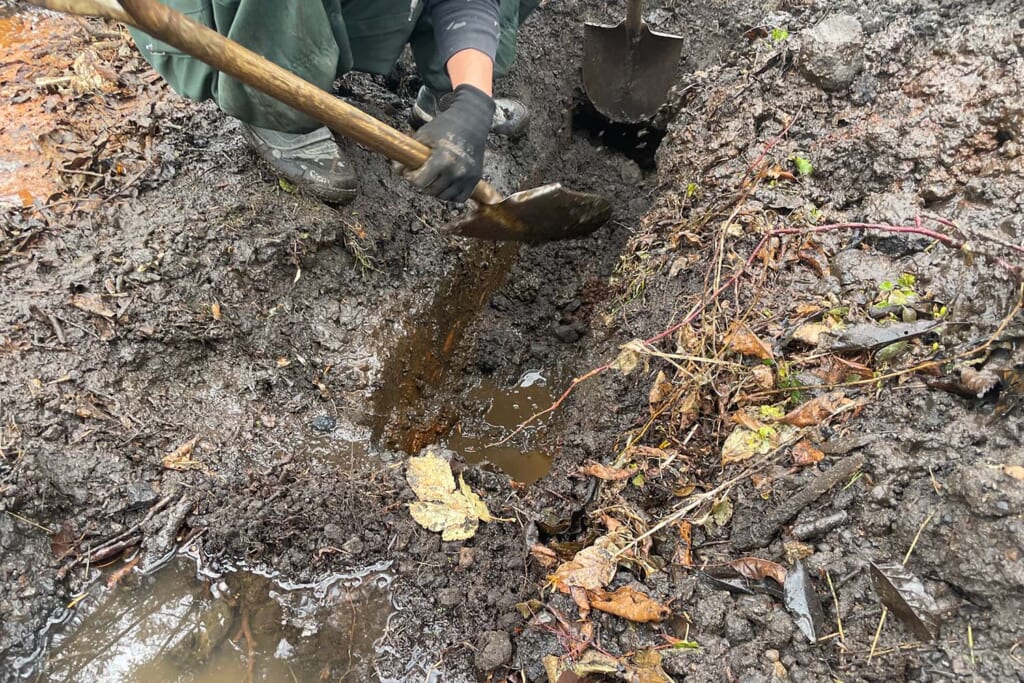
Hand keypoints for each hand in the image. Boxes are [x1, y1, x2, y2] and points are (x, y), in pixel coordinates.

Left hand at [404, 84, 494, 202]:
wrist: (472, 121)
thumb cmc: (446, 126)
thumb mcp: (424, 134)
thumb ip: (409, 153)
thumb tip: (397, 171)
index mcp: (444, 158)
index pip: (421, 182)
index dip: (411, 177)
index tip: (409, 171)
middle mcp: (457, 171)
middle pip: (431, 191)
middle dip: (421, 184)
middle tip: (419, 174)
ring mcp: (468, 177)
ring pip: (444, 196)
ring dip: (435, 190)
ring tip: (431, 178)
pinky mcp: (475, 179)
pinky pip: (459, 198)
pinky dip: (450, 195)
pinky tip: (444, 184)